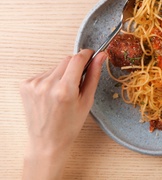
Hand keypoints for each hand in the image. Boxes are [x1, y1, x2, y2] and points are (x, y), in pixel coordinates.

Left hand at [20, 49, 106, 179]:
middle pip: (67, 60)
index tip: (92, 54)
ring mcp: (34, 84)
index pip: (77, 58)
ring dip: (63, 74)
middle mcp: (47, 84)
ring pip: (56, 67)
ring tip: (63, 92)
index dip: (87, 54)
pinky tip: (52, 94)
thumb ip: (94, 75)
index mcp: (65, 89)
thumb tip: (101, 55)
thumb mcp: (87, 100)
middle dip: (75, 66)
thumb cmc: (70, 124)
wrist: (47, 141)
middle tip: (78, 82)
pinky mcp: (26, 84)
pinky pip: (45, 73)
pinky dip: (51, 80)